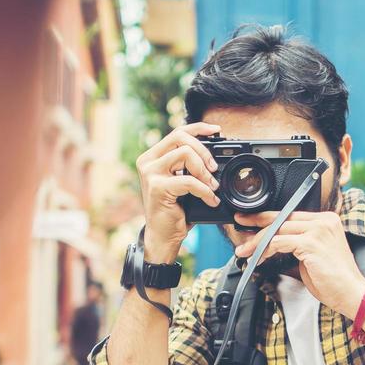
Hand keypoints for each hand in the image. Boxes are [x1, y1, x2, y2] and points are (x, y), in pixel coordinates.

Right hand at [135, 122, 222, 263]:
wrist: (163, 236)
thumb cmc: (175, 209)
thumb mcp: (182, 181)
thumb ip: (189, 164)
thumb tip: (213, 151)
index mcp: (153, 156)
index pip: (177, 132)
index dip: (198, 128)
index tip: (217, 131)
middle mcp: (147, 161)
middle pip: (181, 138)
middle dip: (204, 151)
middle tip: (214, 169)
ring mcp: (150, 173)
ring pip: (186, 154)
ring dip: (205, 171)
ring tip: (212, 186)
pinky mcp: (157, 187)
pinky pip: (188, 180)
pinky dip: (204, 190)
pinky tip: (210, 200)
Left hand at [233, 210, 364, 317]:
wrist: (352, 294)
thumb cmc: (334, 280)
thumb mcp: (314, 255)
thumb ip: (298, 244)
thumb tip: (275, 242)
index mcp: (326, 220)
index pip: (292, 214)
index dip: (270, 216)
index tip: (252, 220)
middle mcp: (323, 221)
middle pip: (283, 217)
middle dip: (258, 222)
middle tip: (241, 223)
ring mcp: (318, 231)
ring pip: (278, 229)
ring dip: (257, 241)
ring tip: (244, 251)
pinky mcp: (311, 243)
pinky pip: (279, 242)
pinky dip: (265, 250)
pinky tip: (257, 258)